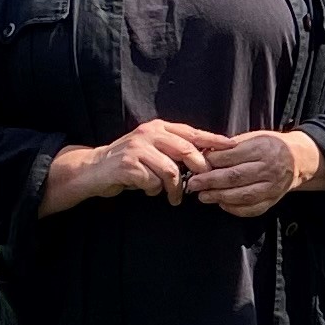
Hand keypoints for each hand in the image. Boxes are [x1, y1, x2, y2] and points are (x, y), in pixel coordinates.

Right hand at [53, 118, 219, 208]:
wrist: (92, 169)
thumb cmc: (128, 163)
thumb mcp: (152, 150)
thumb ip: (172, 151)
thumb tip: (204, 161)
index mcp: (158, 128)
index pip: (192, 132)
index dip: (213, 139)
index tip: (232, 146)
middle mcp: (148, 133)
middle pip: (185, 150)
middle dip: (197, 170)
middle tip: (200, 185)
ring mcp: (137, 148)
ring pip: (170, 170)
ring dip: (174, 188)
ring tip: (172, 197)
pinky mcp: (128, 165)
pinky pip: (153, 182)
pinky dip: (153, 190)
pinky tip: (146, 190)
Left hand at [187, 128, 323, 216]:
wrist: (298, 159)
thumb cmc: (269, 146)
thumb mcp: (252, 137)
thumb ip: (230, 146)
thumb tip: (204, 154)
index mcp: (262, 148)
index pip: (232, 156)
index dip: (212, 162)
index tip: (196, 164)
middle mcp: (269, 168)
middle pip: (235, 177)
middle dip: (210, 182)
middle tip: (193, 184)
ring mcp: (273, 186)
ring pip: (243, 195)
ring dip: (220, 197)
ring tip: (203, 196)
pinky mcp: (274, 199)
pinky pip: (253, 209)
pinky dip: (235, 209)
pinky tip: (222, 204)